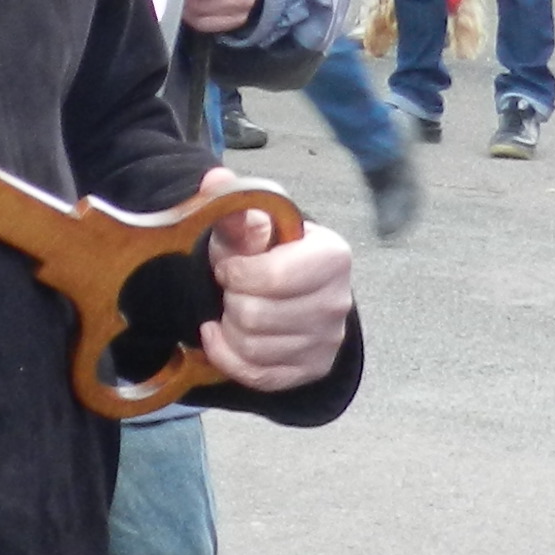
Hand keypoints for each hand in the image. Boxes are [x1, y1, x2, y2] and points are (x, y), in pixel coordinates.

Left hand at [198, 167, 354, 390]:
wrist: (284, 290)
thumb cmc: (264, 253)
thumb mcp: (250, 227)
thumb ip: (233, 206)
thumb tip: (215, 178)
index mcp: (331, 256)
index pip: (273, 278)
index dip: (235, 274)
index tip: (228, 267)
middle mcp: (339, 300)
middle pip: (256, 317)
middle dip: (230, 302)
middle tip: (232, 291)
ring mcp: (328, 339)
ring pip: (253, 348)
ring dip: (228, 330)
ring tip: (233, 311)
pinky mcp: (312, 368)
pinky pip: (257, 376)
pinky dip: (228, 358)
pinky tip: (224, 337)